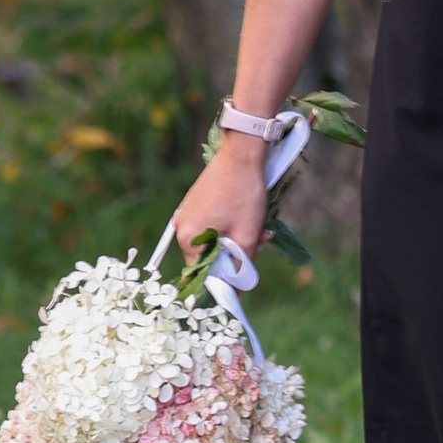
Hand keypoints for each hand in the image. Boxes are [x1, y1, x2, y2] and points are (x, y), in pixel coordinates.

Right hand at [169, 136, 267, 271]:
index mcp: (188, 238)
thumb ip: (241, 265)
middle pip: (210, 256)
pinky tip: (251, 219)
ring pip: (215, 240)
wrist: (242, 154)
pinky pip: (214, 225)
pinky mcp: (197, 203)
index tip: (245, 277)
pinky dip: (232, 226)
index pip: (202, 272)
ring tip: (260, 230)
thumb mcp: (247, 235)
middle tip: (259, 245)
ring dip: (238, 240)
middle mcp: (182, 227)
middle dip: (236, 255)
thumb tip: (237, 288)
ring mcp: (188, 213)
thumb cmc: (244, 194)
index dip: (225, 278)